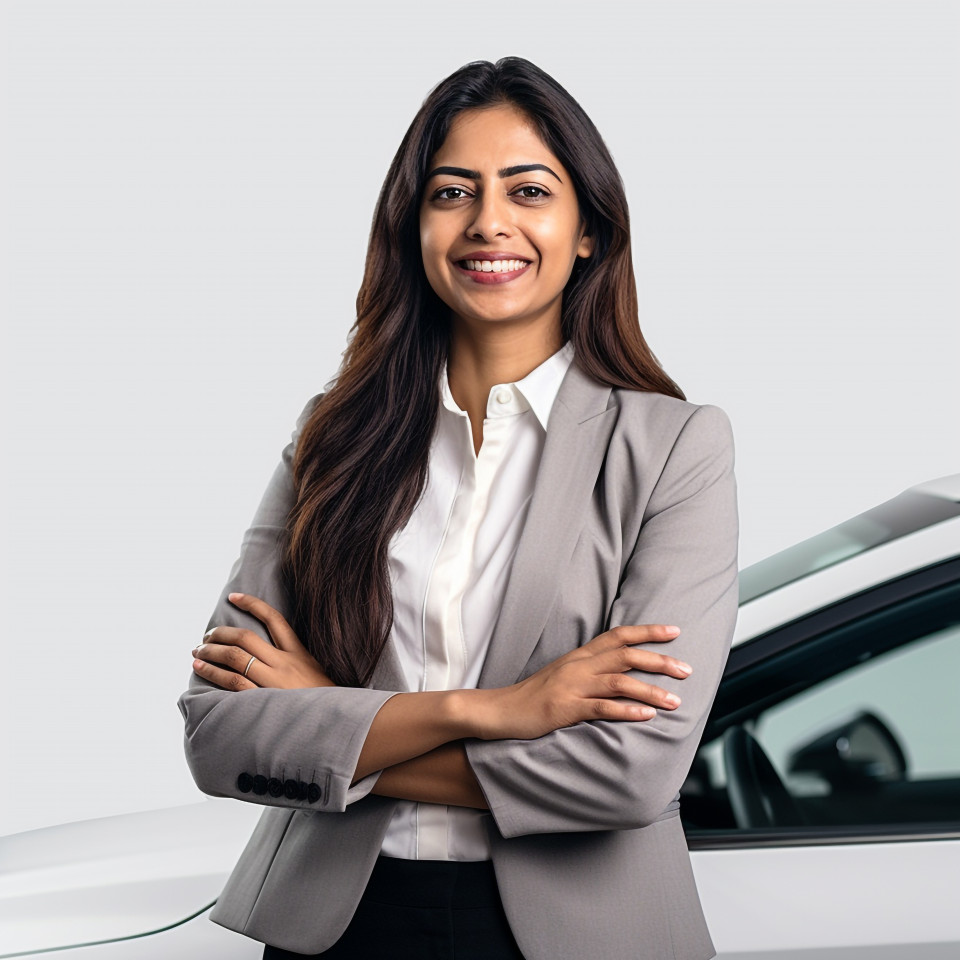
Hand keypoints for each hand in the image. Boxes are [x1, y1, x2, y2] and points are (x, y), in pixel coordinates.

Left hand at [191, 592, 335, 690]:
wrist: (333, 723)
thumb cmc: (322, 701)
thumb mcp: (316, 673)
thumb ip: (296, 660)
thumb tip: (267, 653)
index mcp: (299, 653)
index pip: (274, 619)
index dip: (252, 604)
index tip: (233, 597)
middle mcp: (285, 663)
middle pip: (246, 637)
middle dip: (220, 633)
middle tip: (206, 636)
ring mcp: (274, 681)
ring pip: (235, 657)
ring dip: (211, 652)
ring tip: (198, 652)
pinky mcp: (264, 700)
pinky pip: (233, 682)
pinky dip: (213, 673)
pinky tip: (201, 669)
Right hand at [473, 624, 690, 740]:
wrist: (500, 710)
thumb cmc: (535, 696)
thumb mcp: (564, 675)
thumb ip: (591, 670)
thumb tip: (623, 672)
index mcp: (580, 656)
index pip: (618, 635)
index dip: (648, 631)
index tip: (675, 631)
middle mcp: (579, 666)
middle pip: (625, 655)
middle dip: (660, 661)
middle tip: (687, 670)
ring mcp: (572, 686)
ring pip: (619, 682)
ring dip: (650, 690)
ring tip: (675, 701)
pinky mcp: (565, 708)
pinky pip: (601, 708)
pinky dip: (626, 710)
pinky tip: (646, 716)